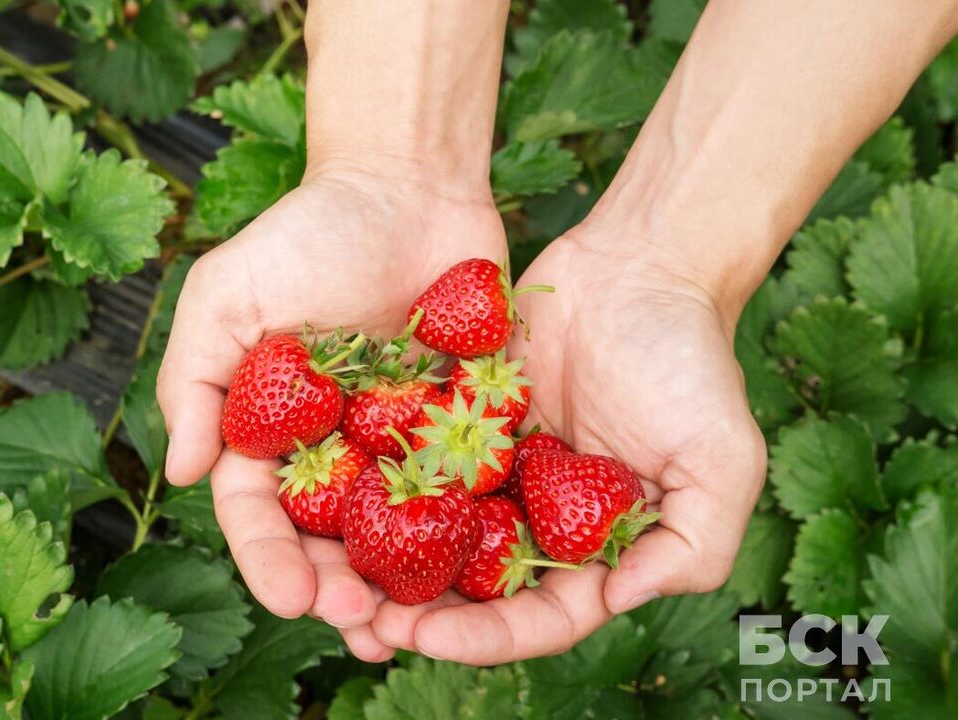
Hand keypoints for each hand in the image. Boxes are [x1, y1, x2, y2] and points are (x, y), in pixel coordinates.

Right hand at [157, 167, 505, 650]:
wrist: (408, 184)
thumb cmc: (307, 232)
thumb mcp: (226, 294)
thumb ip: (194, 379)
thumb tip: (181, 474)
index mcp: (269, 430)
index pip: (257, 511)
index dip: (269, 559)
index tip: (291, 595)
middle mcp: (332, 449)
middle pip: (327, 538)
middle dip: (336, 587)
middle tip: (358, 621)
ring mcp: (399, 443)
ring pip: (396, 533)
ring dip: (399, 585)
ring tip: (412, 627)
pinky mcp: (464, 427)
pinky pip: (467, 490)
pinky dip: (470, 535)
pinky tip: (480, 574)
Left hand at [366, 225, 767, 664]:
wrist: (639, 264)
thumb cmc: (689, 360)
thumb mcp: (722, 460)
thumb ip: (694, 544)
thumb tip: (623, 599)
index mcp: (597, 545)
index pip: (540, 615)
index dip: (485, 637)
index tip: (426, 640)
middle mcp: (540, 518)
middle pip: (473, 588)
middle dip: (420, 613)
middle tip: (361, 619)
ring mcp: (497, 471)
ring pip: (432, 532)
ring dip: (386, 560)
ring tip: (332, 575)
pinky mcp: (460, 423)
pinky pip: (414, 460)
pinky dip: (377, 483)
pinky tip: (328, 497)